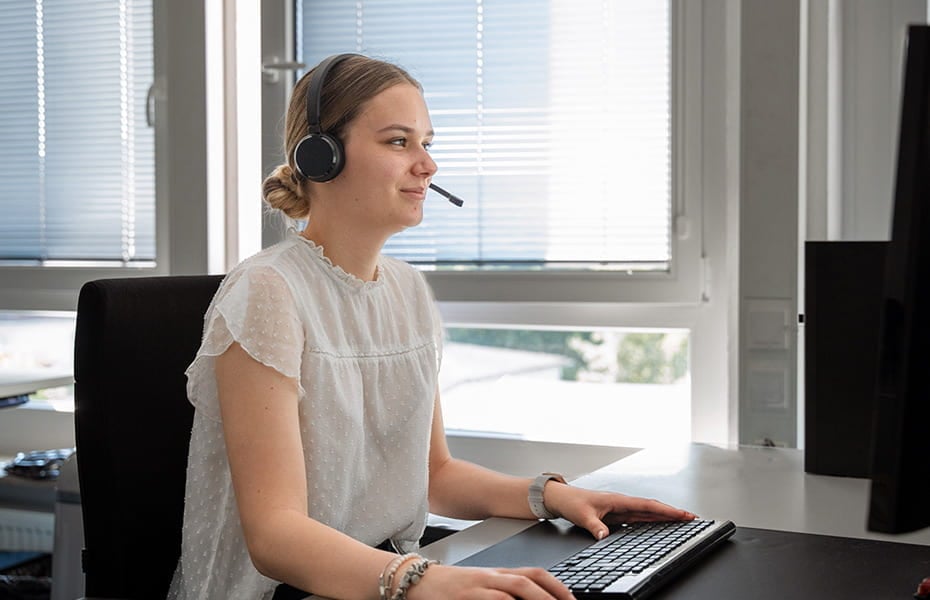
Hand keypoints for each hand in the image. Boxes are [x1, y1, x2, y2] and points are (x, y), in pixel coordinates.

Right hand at [406, 564, 575, 599]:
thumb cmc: (450, 589)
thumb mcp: (480, 586)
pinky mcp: (464, 598)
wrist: (414, 581)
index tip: (572, 599)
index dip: (556, 586)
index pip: (533, 573)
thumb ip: (504, 591)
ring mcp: (476, 587)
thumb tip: (531, 596)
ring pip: (513, 591)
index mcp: (497, 574)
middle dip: (551, 596)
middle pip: (527, 582)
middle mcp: (490, 577)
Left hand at [543, 484, 697, 540]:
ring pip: (647, 513)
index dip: (666, 511)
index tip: (683, 514)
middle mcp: (622, 503)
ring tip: (682, 521)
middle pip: (652, 508)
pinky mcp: (617, 515)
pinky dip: (652, 520)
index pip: (647, 506)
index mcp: (618, 500)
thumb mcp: (582, 516)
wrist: (562, 498)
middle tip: (691, 518)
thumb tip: (604, 536)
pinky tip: (659, 525)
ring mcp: (620, 509)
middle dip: (672, 513)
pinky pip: (639, 518)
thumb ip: (595, 526)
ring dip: (664, 516)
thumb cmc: (572, 502)